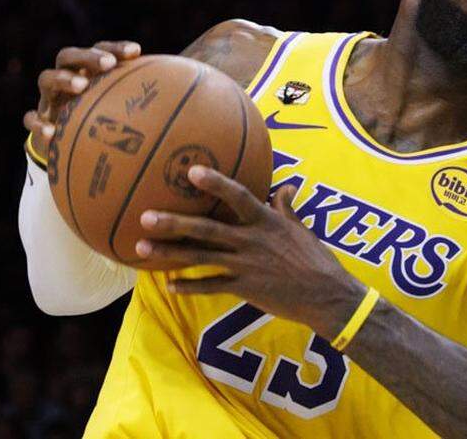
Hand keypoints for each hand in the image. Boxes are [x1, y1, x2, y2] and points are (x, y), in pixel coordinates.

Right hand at [22, 40, 141, 155]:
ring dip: (64, 79)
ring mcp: (50, 98)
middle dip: (88, 56)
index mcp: (90, 70)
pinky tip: (52, 133)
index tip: (137, 52)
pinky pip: (32, 119)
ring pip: (46, 79)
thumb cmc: (106, 120)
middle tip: (106, 64)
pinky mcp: (39, 120)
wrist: (69, 143)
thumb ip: (152, 101)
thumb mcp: (128, 110)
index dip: (117, 48)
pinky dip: (39, 124)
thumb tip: (196, 98)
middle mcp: (68, 77)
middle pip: (69, 55)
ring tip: (82, 86)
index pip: (102, 50)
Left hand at [136, 167, 365, 339]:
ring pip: (200, 257)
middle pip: (207, 229)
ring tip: (141, 246)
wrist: (326, 296)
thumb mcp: (303, 228)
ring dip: (169, 253)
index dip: (215, 183)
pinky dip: (188, 286)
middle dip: (175, 223)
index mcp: (267, 221)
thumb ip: (288, 207)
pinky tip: (167, 285)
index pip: (239, 196)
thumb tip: (286, 187)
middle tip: (146, 216)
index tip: (191, 171)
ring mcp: (245, 266)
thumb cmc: (317, 259)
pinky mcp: (244, 289)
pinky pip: (210, 287)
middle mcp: (252, 241)